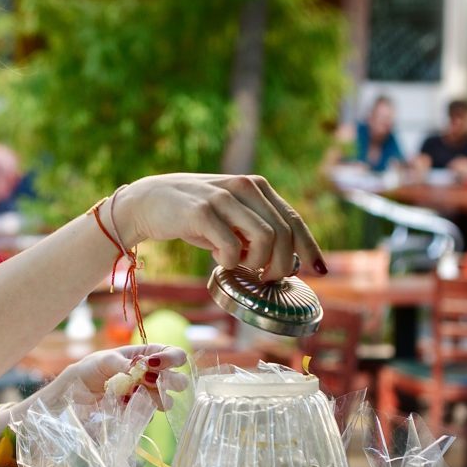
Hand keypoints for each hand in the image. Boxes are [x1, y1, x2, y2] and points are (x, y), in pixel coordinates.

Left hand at [38, 344, 187, 409]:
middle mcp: (152, 377)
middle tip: (151, 382)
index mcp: (147, 356)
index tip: (156, 363)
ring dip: (156, 398)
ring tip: (133, 394)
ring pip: (167, 401)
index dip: (173, 358)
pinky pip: (148, 416)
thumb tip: (142, 369)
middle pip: (178, 380)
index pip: (173, 354)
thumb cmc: (90, 369)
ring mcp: (146, 397)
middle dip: (172, 381)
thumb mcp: (104, 361)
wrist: (73, 394)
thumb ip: (124, 364)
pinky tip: (123, 405)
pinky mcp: (137, 415)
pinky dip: (139, 411)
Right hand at [112, 174, 325, 279]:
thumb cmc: (192, 216)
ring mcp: (224, 198)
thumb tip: (284, 263)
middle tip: (266, 279)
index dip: (309, 247)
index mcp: (256, 187)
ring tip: (241, 269)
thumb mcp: (229, 218)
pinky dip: (229, 262)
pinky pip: (231, 248)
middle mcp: (245, 187)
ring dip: (257, 264)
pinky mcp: (202, 212)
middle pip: (283, 233)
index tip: (319, 271)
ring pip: (265, 239)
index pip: (293, 219)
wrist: (148, 203)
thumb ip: (254, 231)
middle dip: (281, 264)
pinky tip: (218, 261)